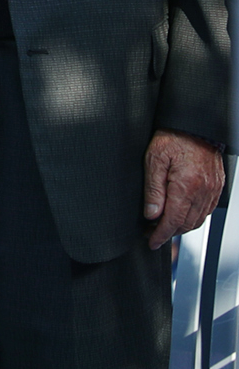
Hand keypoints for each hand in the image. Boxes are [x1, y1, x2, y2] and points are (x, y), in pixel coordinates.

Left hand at [144, 129, 222, 248]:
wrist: (195, 125)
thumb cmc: (173, 137)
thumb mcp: (154, 160)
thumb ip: (153, 189)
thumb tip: (151, 214)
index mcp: (186, 186)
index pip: (173, 221)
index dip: (161, 234)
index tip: (152, 242)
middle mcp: (203, 192)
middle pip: (186, 224)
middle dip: (169, 232)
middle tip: (152, 233)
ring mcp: (212, 190)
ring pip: (198, 219)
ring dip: (181, 226)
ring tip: (164, 225)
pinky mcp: (217, 187)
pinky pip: (206, 210)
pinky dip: (194, 216)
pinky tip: (181, 214)